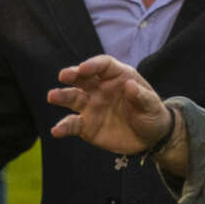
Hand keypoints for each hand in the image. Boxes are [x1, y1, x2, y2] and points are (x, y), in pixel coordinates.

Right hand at [47, 55, 171, 154]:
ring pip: (73, 98)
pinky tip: (57, 131)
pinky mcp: (86, 126)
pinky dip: (63, 127)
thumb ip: (142, 96)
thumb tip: (130, 86)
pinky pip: (72, 124)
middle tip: (64, 75)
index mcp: (118, 77)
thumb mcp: (152, 105)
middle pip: (83, 77)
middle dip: (72, 74)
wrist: (149, 138)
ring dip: (62, 96)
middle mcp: (101, 88)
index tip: (83, 68)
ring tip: (52, 96)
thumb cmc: (152, 114)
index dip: (93, 65)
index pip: (103, 65)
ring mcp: (92, 106)